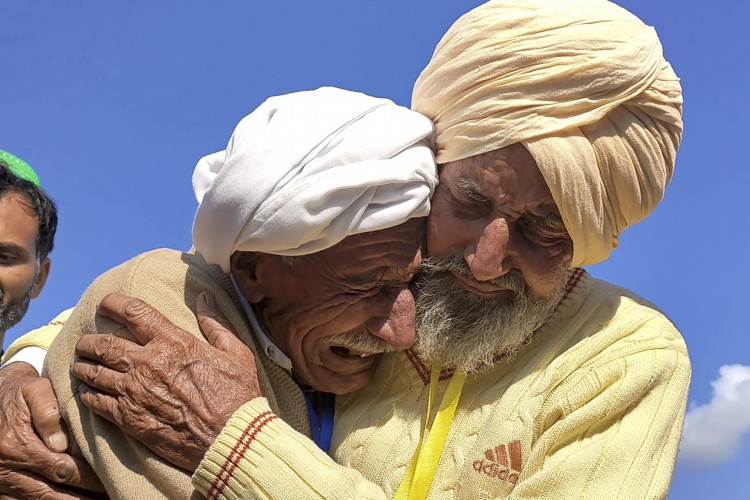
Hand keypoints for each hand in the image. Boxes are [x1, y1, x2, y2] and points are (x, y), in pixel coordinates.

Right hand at [0, 361, 102, 498]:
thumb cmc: (23, 394)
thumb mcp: (36, 391)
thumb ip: (48, 413)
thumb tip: (61, 444)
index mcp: (16, 444)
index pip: (60, 469)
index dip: (86, 479)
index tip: (108, 481)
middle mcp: (5, 468)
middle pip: (49, 492)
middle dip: (81, 497)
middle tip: (108, 497)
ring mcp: (2, 481)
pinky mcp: (1, 489)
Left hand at [71, 292, 260, 471]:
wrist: (230, 439)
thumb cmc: (238, 396)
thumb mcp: (236, 352)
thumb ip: (216, 323)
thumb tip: (204, 297)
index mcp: (174, 342)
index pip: (134, 312)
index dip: (114, 303)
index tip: (106, 303)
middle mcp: (148, 363)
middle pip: (104, 344)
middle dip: (89, 340)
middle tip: (85, 341)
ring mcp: (134, 392)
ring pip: (94, 373)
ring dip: (83, 366)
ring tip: (80, 364)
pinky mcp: (129, 419)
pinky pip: (96, 402)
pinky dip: (87, 394)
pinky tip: (87, 392)